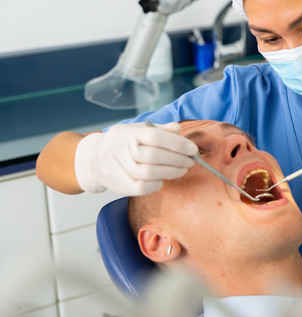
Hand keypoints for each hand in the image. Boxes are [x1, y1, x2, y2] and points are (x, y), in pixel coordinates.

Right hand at [74, 122, 197, 194]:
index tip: (192, 149)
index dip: (177, 143)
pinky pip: (139, 188)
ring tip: (181, 170)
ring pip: (147, 173)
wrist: (93, 158)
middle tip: (190, 162)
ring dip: (170, 173)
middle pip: (153, 156)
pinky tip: (163, 180)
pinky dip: (155, 185)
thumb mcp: (138, 130)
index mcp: (127, 133)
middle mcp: (118, 149)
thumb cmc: (123, 143)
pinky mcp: (116, 184)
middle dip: (177, 160)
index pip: (155, 136)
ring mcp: (114, 167)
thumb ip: (160, 130)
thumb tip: (177, 129)